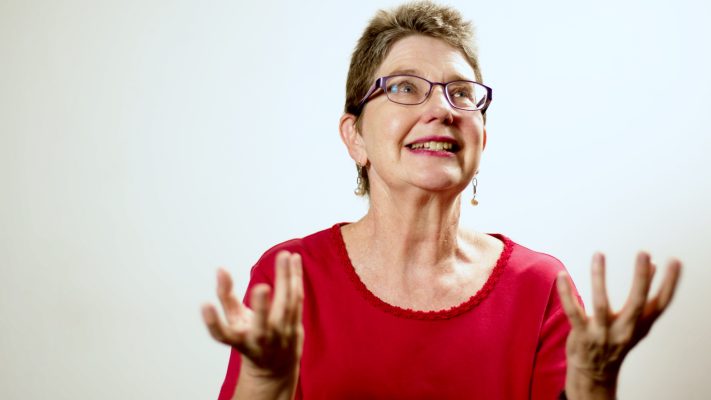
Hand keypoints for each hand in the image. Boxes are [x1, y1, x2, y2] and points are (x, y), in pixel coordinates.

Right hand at [202, 251, 304, 378]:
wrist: (274, 368)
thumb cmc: (248, 339)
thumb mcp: (233, 322)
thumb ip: (225, 295)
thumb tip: (220, 269)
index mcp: (239, 340)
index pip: (222, 335)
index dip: (212, 322)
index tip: (205, 306)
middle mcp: (260, 340)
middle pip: (262, 325)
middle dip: (261, 307)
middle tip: (261, 287)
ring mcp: (281, 335)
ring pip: (285, 307)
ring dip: (286, 279)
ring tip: (285, 255)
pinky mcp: (296, 326)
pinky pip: (297, 299)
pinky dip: (296, 277)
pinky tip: (295, 258)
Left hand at [556, 252, 680, 397]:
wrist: (595, 373)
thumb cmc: (617, 340)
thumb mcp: (636, 322)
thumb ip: (644, 294)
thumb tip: (655, 265)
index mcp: (641, 325)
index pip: (661, 303)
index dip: (669, 283)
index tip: (674, 261)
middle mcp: (625, 330)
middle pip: (636, 302)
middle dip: (642, 278)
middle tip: (645, 253)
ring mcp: (602, 333)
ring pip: (601, 303)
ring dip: (599, 277)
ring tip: (599, 254)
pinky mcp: (581, 335)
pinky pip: (572, 311)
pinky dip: (566, 293)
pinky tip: (562, 275)